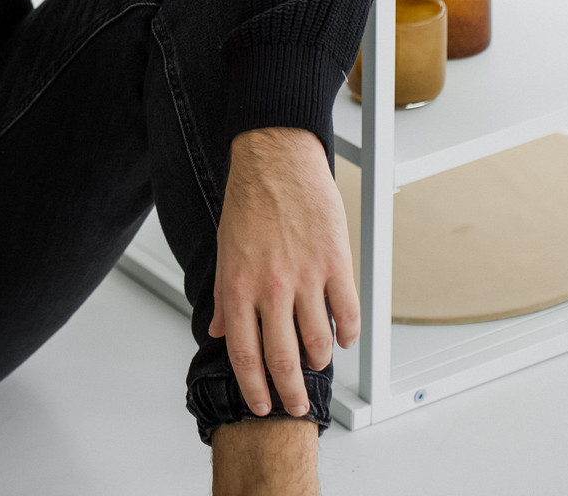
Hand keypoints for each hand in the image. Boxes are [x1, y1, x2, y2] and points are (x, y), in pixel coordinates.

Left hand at [208, 126, 360, 419]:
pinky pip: (347, 313)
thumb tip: (220, 329)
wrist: (276, 161)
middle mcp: (271, 287)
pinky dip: (347, 333)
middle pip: (283, 358)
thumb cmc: (248, 201)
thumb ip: (225, 296)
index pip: (244, 354)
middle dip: (289, 392)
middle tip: (295, 406)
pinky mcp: (336, 264)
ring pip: (318, 341)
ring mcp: (306, 277)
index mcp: (239, 286)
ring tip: (317, 366)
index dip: (254, 387)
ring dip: (319, 362)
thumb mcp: (223, 252)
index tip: (261, 405)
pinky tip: (343, 338)